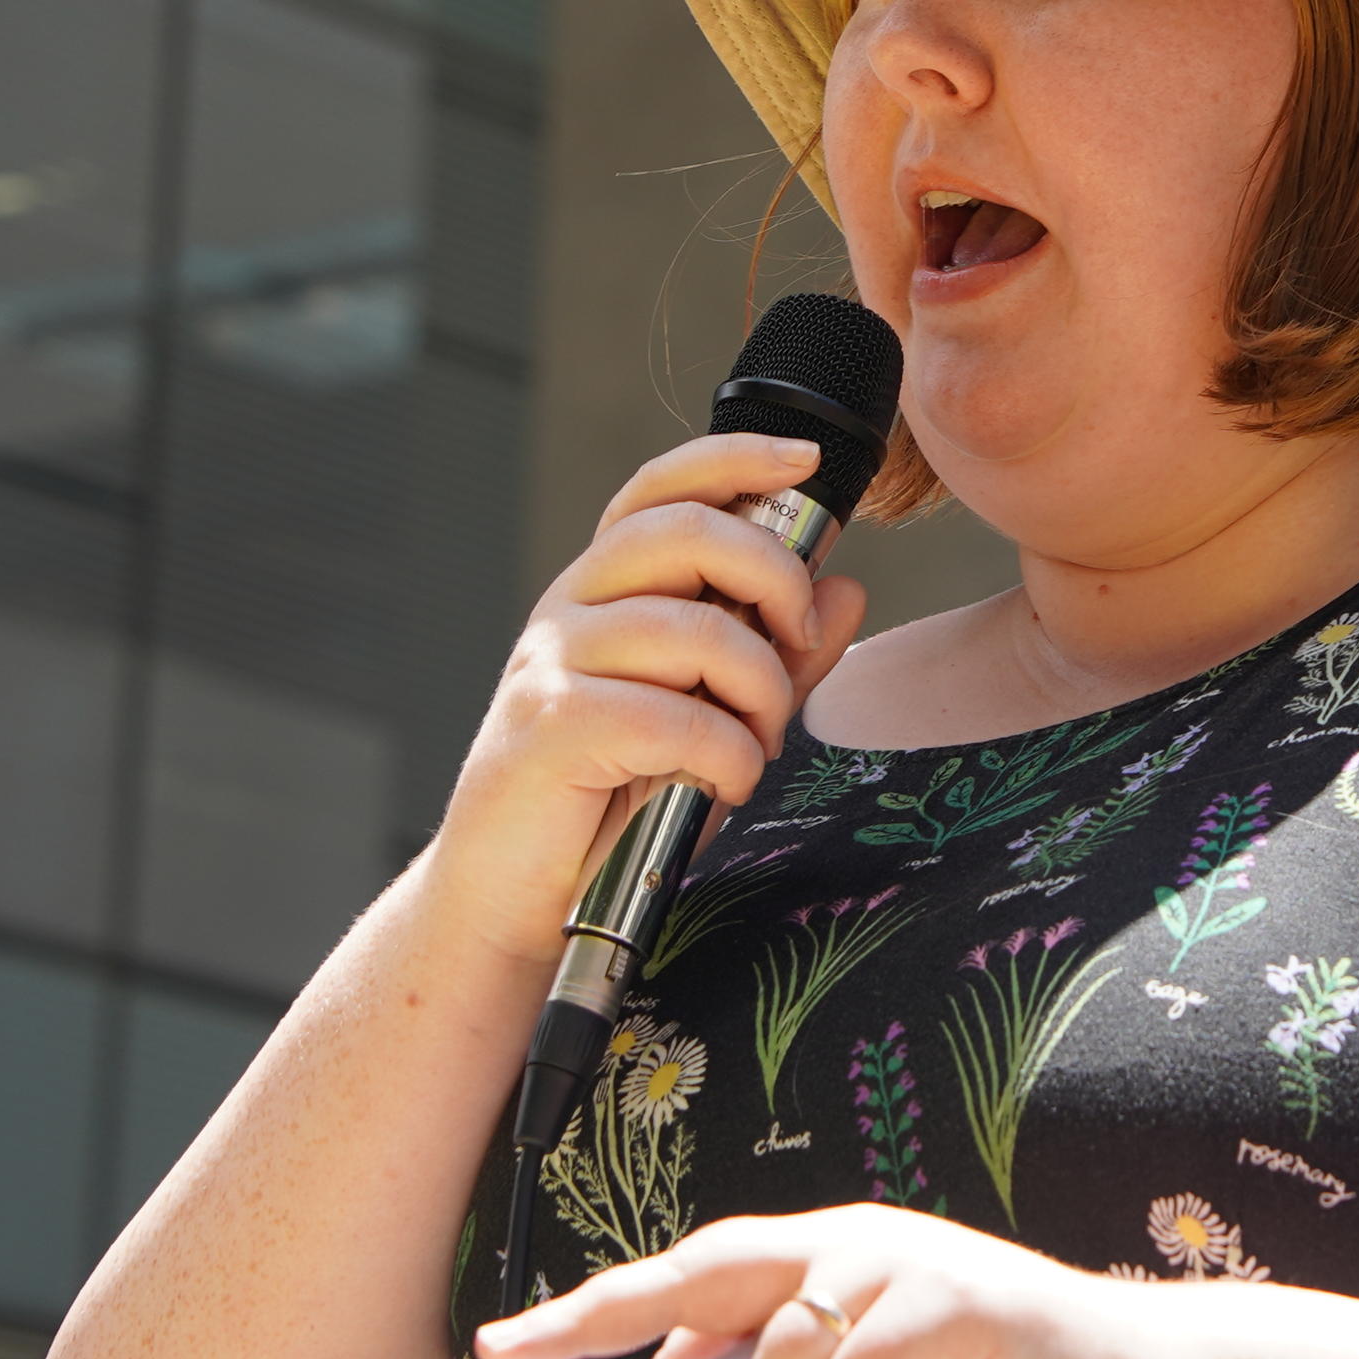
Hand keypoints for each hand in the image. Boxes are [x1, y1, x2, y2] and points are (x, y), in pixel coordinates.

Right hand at [428, 433, 871, 949]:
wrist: (514, 898)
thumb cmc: (610, 805)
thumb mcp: (712, 721)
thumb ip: (775, 657)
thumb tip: (845, 590)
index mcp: (603, 591)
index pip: (660, 490)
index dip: (731, 460)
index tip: (803, 463)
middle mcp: (571, 609)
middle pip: (684, 535)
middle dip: (772, 576)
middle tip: (797, 639)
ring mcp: (553, 663)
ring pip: (691, 630)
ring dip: (759, 690)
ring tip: (758, 743)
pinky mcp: (551, 726)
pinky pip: (673, 716)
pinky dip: (726, 753)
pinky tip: (727, 781)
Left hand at [475, 1207, 1152, 1358]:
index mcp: (818, 1261)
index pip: (687, 1282)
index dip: (598, 1312)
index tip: (504, 1343)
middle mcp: (847, 1243)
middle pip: (705, 1266)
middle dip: (606, 1309)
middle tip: (523, 1349)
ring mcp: (901, 1265)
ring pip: (778, 1351)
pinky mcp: (954, 1304)